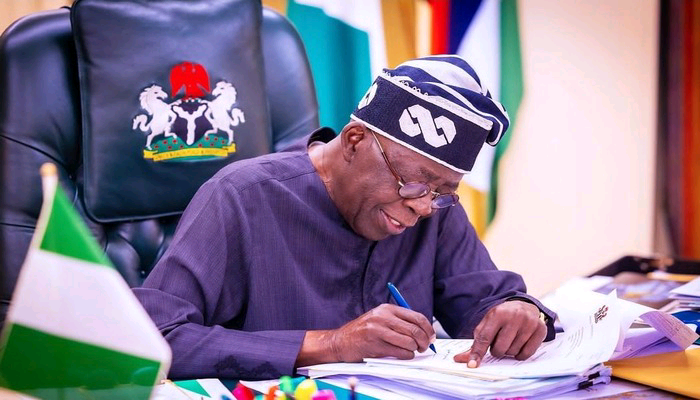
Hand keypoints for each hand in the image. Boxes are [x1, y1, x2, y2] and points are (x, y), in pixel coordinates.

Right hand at [296, 304, 435, 365]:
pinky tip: (403, 354)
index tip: (431, 336)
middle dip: (424, 341)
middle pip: (415, 330)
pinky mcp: (375, 345)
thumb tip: (424, 330)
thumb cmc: (363, 331)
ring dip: (414, 349)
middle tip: (425, 347)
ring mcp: (378, 331)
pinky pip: (400, 352)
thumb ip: (399, 321)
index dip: (428, 328)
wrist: (341, 341)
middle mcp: (383, 317)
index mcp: (387, 308)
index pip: (417, 317)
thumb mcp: (380, 318)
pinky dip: (406, 356)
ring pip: (409, 342)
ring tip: (412, 351)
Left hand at [454, 301, 546, 367]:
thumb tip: (461, 359)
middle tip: (499, 342)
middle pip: (500, 349)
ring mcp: (529, 323)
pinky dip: (520, 354)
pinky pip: (526, 354)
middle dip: (497, 350)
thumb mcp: (487, 325)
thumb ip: (476, 343)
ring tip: (510, 339)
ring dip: (509, 351)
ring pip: (513, 352)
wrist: (523, 306)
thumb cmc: (502, 318)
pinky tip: (519, 344)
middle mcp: (515, 316)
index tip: (472, 364)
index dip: (478, 352)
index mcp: (498, 314)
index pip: (485, 338)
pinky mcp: (540, 329)